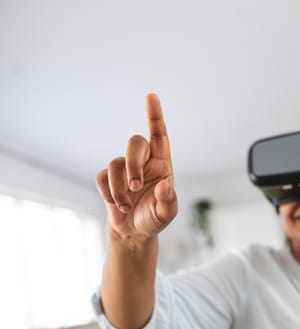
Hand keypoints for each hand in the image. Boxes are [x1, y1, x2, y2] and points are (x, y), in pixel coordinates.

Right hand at [96, 94, 177, 240]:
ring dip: (119, 189)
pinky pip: (102, 177)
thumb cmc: (154, 218)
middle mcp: (143, 160)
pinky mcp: (108, 178)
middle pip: (134, 142)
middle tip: (134, 187)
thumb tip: (164, 185)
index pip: (159, 134)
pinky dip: (108, 193)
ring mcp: (124, 168)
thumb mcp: (167, 213)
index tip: (151, 96)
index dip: (155, 115)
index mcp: (162, 162)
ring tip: (126, 207)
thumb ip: (168, 201)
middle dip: (133, 164)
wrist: (134, 232)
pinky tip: (117, 206)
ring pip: (115, 164)